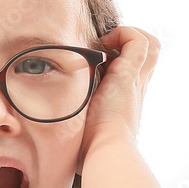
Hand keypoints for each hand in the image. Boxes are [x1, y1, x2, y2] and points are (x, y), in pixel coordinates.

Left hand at [79, 26, 159, 168]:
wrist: (105, 153)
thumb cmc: (90, 151)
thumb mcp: (80, 132)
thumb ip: (69, 126)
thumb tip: (38, 138)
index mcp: (125, 101)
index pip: (134, 71)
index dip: (120, 59)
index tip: (97, 62)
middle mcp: (135, 89)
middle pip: (149, 54)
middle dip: (128, 42)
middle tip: (103, 49)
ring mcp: (135, 81)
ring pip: (150, 44)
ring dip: (128, 36)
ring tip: (105, 44)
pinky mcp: (129, 75)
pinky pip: (139, 41)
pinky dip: (124, 34)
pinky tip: (101, 46)